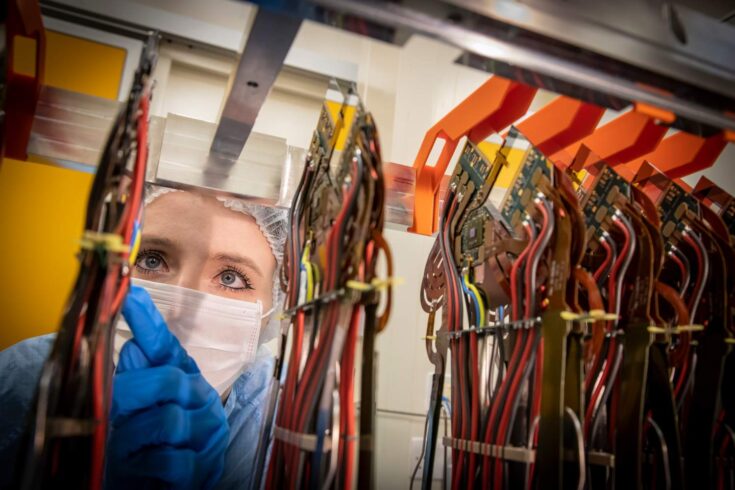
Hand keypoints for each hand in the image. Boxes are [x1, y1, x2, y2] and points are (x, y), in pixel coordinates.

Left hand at [106, 286, 229, 488]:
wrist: (170, 485)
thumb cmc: (149, 443)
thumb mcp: (137, 408)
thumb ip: (135, 379)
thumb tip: (130, 351)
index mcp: (183, 377)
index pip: (166, 346)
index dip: (149, 322)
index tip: (131, 295)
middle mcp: (201, 398)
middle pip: (166, 380)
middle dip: (130, 396)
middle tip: (114, 414)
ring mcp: (207, 432)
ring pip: (167, 421)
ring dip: (135, 438)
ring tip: (127, 448)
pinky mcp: (203, 466)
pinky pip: (170, 460)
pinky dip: (147, 466)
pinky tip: (143, 467)